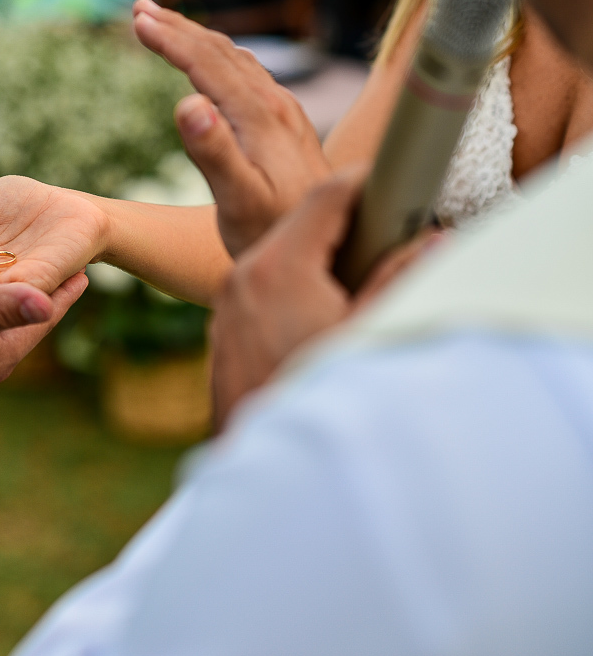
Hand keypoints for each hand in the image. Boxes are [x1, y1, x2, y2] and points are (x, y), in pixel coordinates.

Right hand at [132, 0, 330, 254]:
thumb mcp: (239, 201)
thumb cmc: (274, 235)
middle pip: (222, 52)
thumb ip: (214, 152)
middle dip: (179, 27)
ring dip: (198, 39)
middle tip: (140, 8)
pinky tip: (218, 66)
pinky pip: (250, 78)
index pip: (207, 63)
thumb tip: (186, 102)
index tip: (137, 20)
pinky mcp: (288, 129)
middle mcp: (275, 107)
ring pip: (237, 61)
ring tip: (168, 26)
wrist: (331, 254)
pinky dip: (221, 60)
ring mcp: (285, 115)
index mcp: (259, 118)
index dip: (170, 39)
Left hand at [209, 169, 441, 426]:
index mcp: (278, 269)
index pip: (327, 196)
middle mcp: (242, 279)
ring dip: (321, 260)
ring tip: (364, 284)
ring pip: (279, 259)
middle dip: (349, 226)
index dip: (368, 181)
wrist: (269, 474)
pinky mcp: (223, 335)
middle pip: (301, 225)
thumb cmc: (320, 400)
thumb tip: (432, 240)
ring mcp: (226, 308)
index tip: (399, 182)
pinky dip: (295, 291)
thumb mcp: (370, 336)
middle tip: (394, 237)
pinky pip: (262, 292)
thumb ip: (400, 279)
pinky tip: (326, 320)